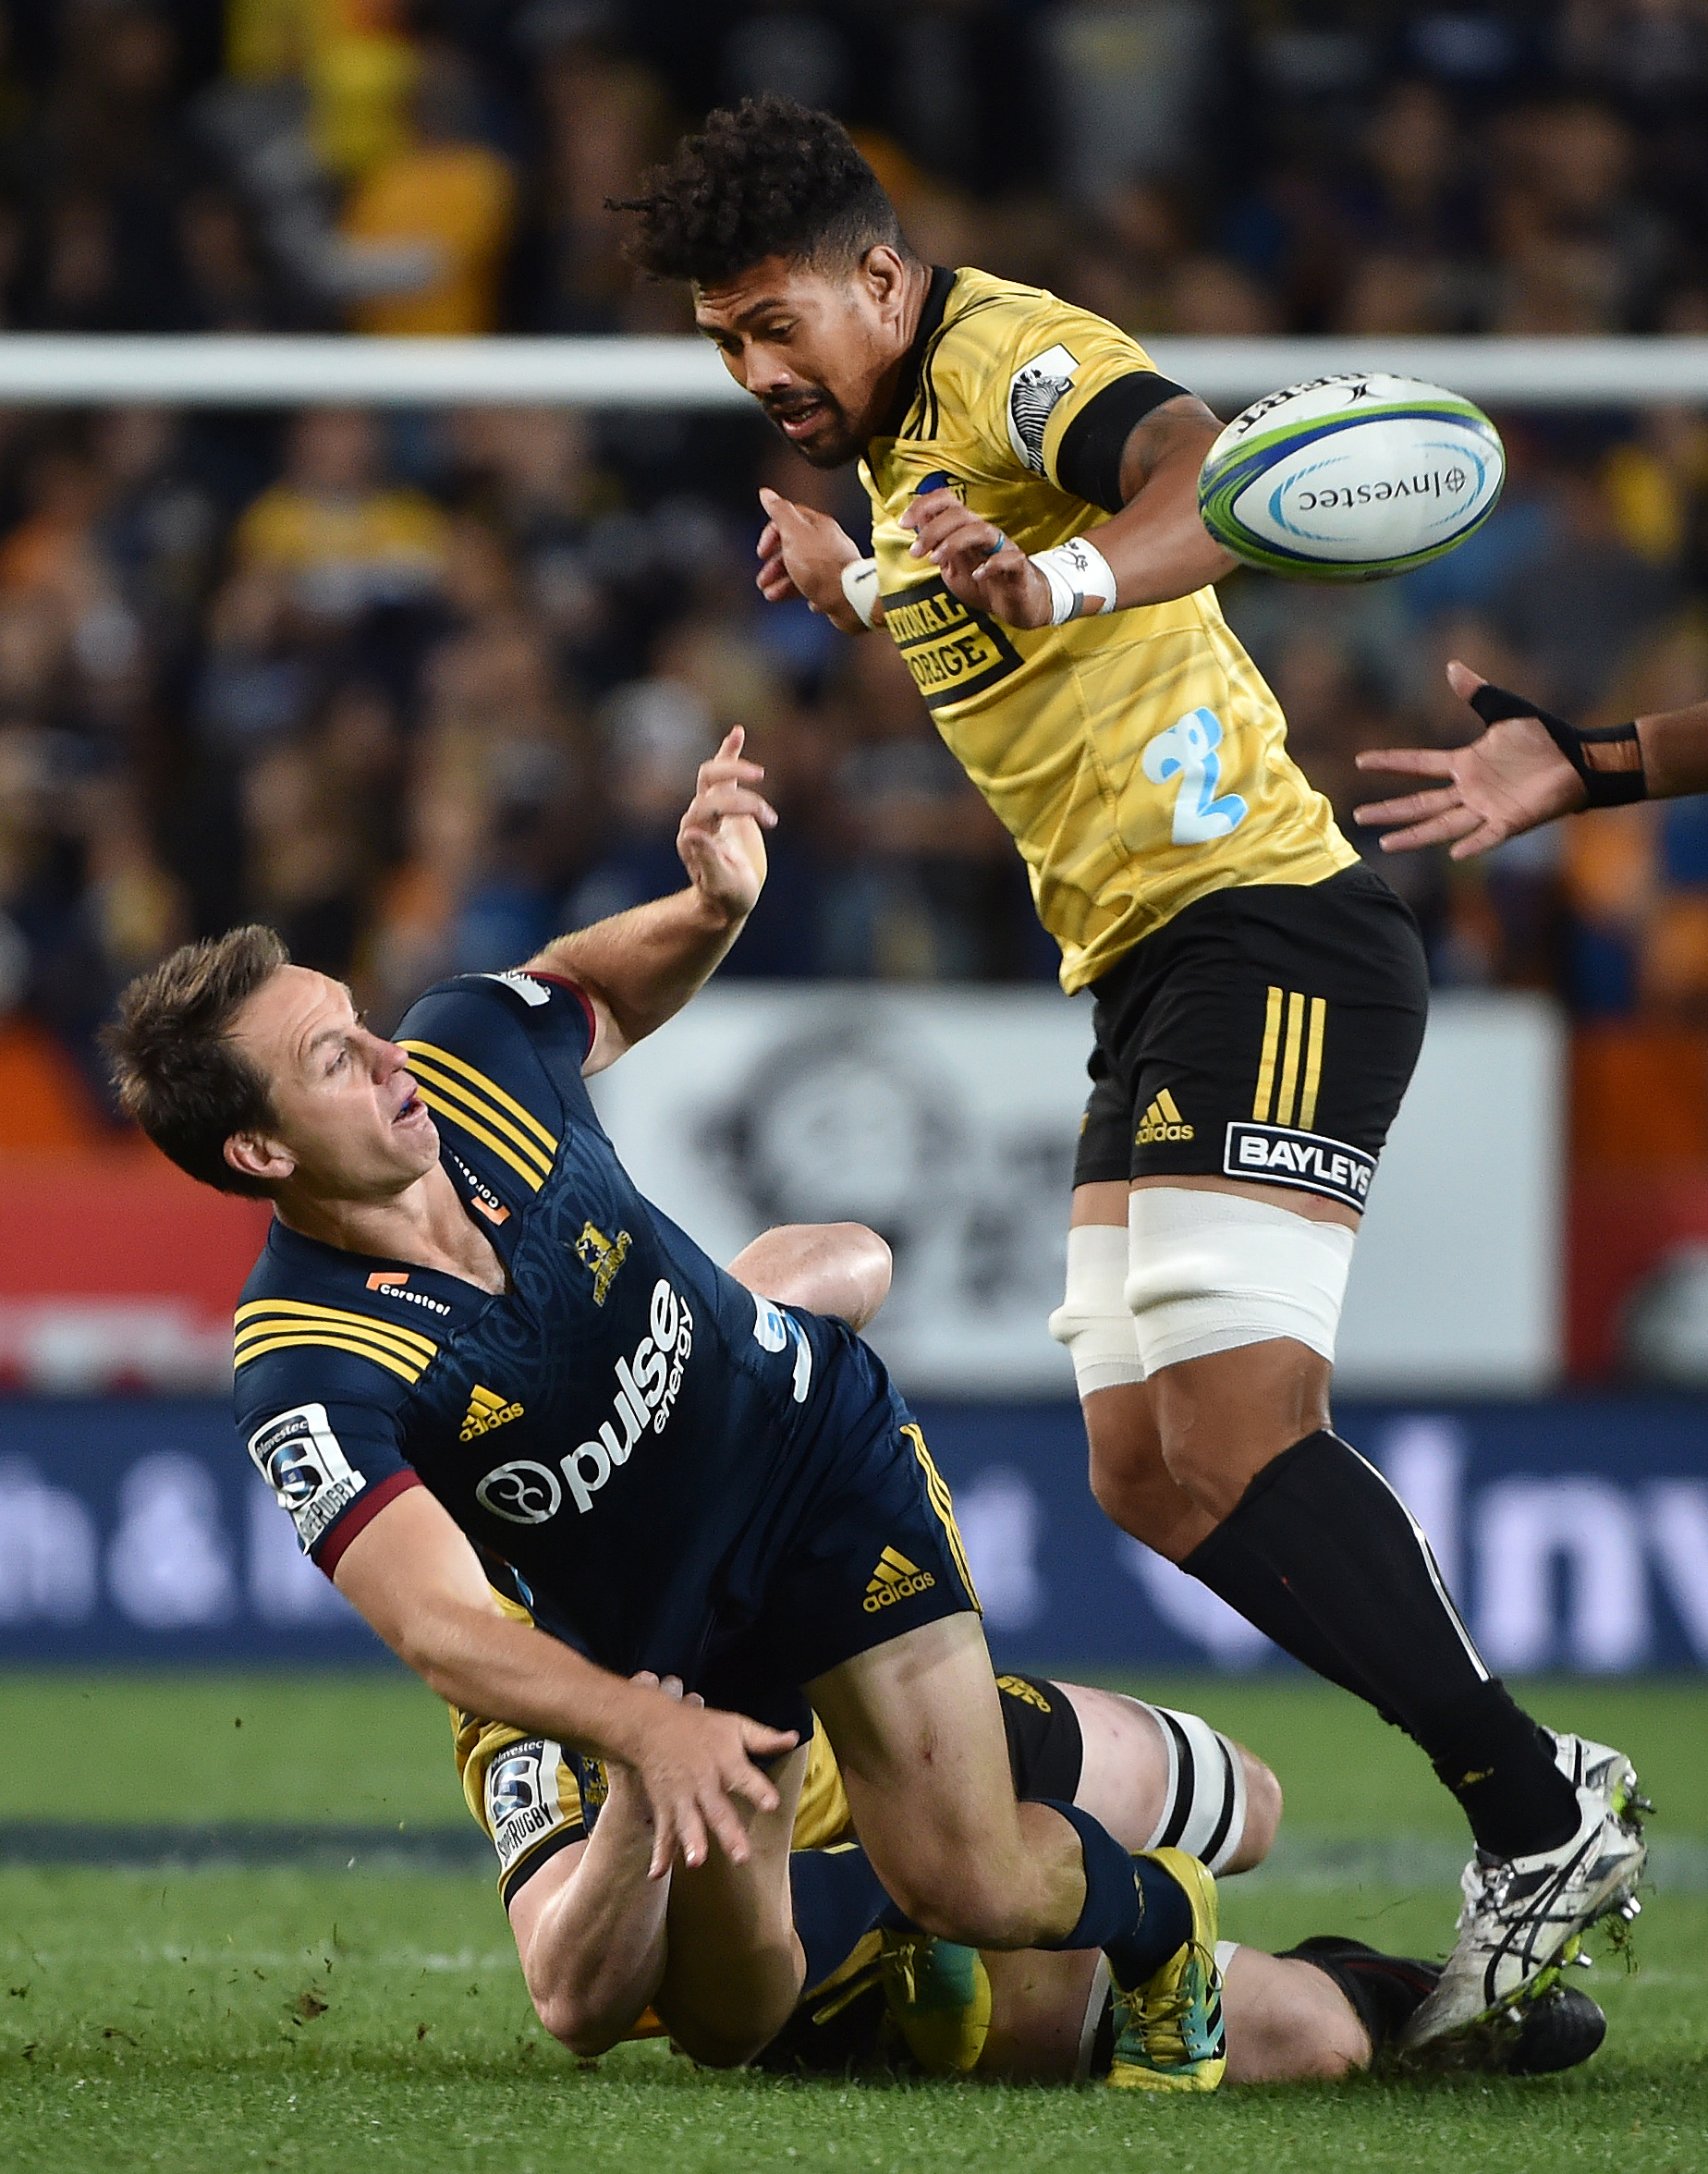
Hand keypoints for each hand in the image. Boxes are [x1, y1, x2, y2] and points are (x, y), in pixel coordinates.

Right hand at [613, 1675, 797, 1878]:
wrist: (652, 1724)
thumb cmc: (700, 1727)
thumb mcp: (735, 1726)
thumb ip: (764, 1739)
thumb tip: (794, 1738)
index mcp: (725, 1761)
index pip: (745, 1777)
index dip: (759, 1790)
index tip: (772, 1805)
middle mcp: (704, 1781)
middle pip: (718, 1809)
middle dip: (728, 1833)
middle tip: (740, 1856)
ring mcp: (681, 1796)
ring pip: (687, 1821)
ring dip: (691, 1841)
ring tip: (695, 1861)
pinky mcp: (664, 1806)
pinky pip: (662, 1832)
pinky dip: (659, 1853)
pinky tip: (657, 1874)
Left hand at [676, 726, 776, 923]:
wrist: (729, 898)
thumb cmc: (726, 896)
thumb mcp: (722, 884)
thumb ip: (707, 860)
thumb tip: (690, 833)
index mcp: (693, 835)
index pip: (708, 807)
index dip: (736, 808)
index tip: (768, 820)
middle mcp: (696, 818)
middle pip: (712, 787)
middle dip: (742, 793)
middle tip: (769, 811)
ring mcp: (709, 808)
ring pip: (713, 774)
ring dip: (736, 767)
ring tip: (759, 774)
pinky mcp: (726, 803)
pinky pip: (724, 773)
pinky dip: (730, 753)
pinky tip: (737, 732)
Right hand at [755, 489, 863, 628]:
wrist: (848, 597)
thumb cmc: (823, 567)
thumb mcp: (794, 534)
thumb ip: (780, 513)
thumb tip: (767, 494)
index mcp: (818, 525)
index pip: (789, 520)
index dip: (771, 534)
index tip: (762, 552)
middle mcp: (828, 542)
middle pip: (795, 547)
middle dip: (775, 564)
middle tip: (764, 578)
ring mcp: (834, 564)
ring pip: (804, 569)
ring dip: (783, 581)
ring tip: (772, 594)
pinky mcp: (838, 584)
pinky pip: (817, 586)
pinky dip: (803, 591)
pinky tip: (802, 599)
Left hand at [902, 487, 1052, 628]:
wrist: (1018, 605)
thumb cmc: (986, 583)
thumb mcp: (952, 569)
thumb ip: (937, 551)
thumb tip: (915, 534)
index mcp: (966, 531)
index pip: (946, 502)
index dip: (923, 506)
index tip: (903, 523)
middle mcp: (984, 533)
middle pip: (959, 514)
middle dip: (932, 530)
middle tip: (915, 552)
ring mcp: (1002, 548)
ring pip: (980, 530)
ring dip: (953, 542)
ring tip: (936, 560)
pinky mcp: (1019, 567)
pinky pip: (1008, 558)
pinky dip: (991, 565)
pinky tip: (977, 575)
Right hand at [1352, 659, 1586, 858]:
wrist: (1577, 759)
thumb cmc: (1544, 736)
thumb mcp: (1506, 710)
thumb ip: (1477, 693)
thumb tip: (1450, 667)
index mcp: (1465, 764)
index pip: (1418, 764)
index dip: (1390, 762)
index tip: (1360, 761)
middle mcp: (1469, 790)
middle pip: (1420, 802)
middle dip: (1389, 810)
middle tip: (1358, 817)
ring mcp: (1486, 808)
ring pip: (1442, 825)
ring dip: (1414, 835)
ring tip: (1385, 844)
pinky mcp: (1510, 821)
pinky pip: (1488, 835)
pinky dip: (1473, 844)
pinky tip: (1453, 853)